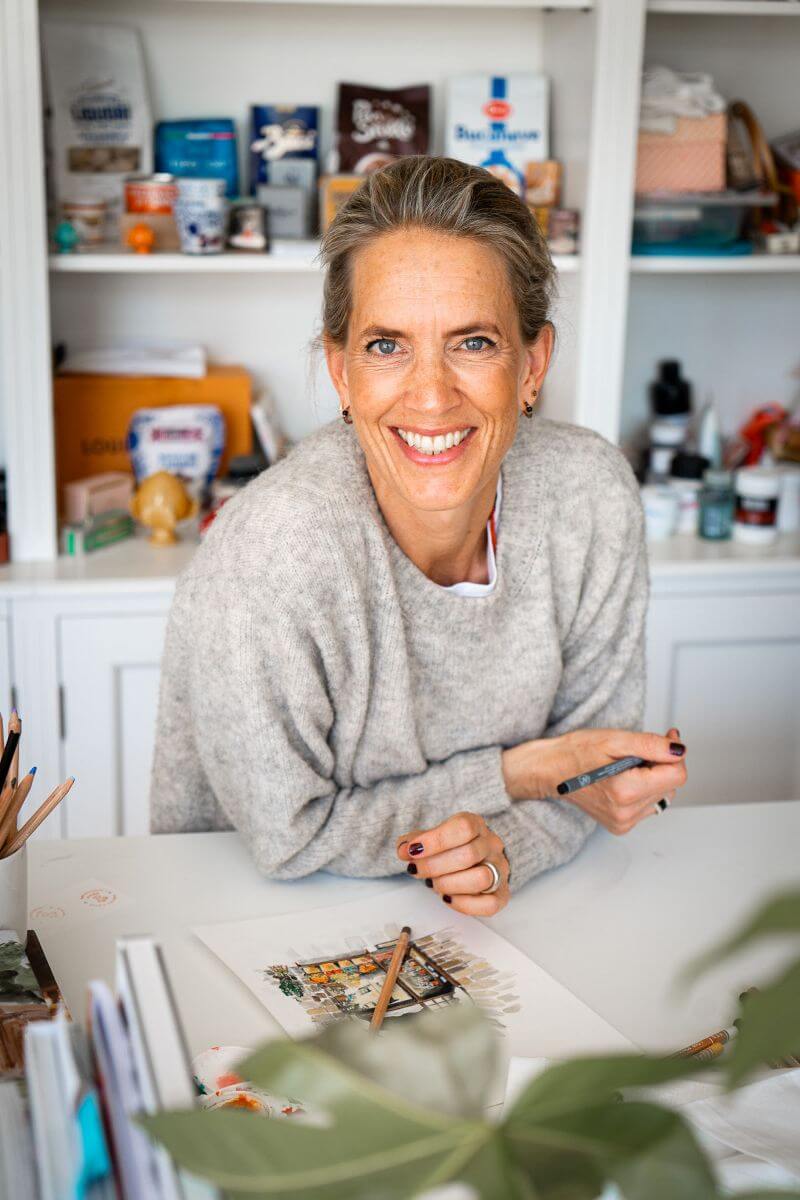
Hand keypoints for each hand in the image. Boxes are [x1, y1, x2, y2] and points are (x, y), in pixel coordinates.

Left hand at [396, 811, 509, 915]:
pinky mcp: (502, 894)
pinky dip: (463, 904)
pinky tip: (447, 898)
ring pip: (481, 878)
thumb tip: (403, 849)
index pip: (463, 827)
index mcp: (476, 824)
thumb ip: (414, 841)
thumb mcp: (431, 837)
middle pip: (468, 855)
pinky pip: (489, 904)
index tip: (412, 850)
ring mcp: (500, 870)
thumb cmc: (450, 848)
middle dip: (434, 866)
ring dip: (448, 884)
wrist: (477, 859)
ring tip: (433, 884)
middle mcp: (492, 845)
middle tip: (416, 870)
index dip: (435, 840)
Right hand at [502, 727, 686, 835]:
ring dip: (653, 776)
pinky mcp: (622, 825)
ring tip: (627, 766)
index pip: (677, 775)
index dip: (674, 753)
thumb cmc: (575, 752)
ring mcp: (624, 822)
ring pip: (662, 795)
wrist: (549, 770)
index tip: (665, 738)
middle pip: (670, 784)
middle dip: (661, 764)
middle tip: (636, 751)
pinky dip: (643, 788)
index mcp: (626, 791)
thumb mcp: (614, 739)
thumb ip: (651, 745)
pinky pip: (649, 804)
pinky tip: (624, 779)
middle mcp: (627, 812)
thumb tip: (679, 750)